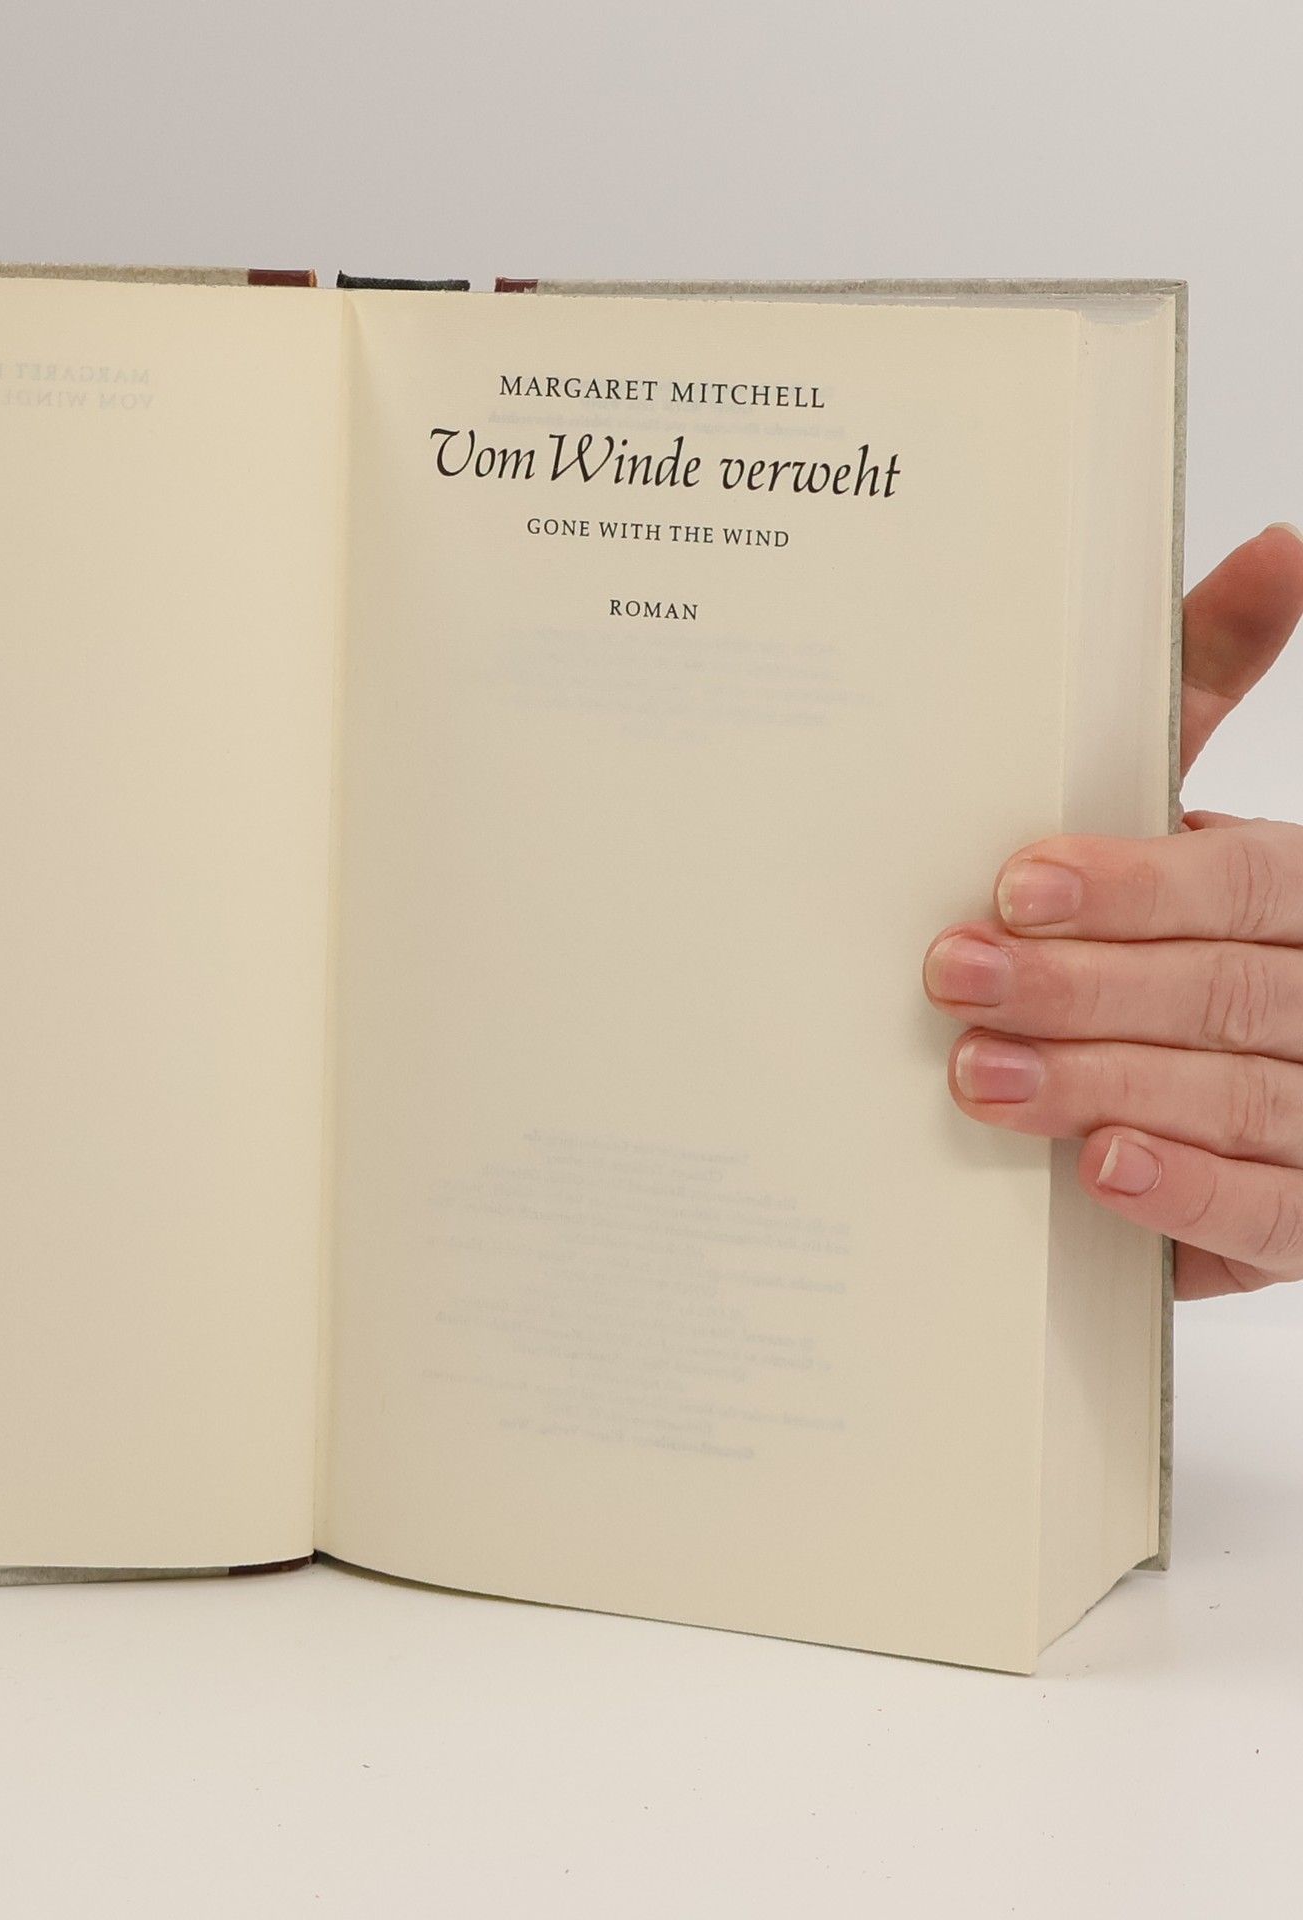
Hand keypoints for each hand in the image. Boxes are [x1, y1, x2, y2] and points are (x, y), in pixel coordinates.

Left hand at [924, 523, 1302, 1297]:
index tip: (1016, 887)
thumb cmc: (1180, 920)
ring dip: (1105, 1084)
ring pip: (1240, 1096)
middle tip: (955, 978)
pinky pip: (1272, 1214)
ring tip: (983, 1077)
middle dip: (1081, 986)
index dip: (1135, 887)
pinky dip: (1188, 1193)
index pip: (1243, 884)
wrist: (1221, 1069)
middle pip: (1225, 989)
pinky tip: (1100, 1169)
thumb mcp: (1180, 804)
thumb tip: (1277, 543)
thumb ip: (1208, 685)